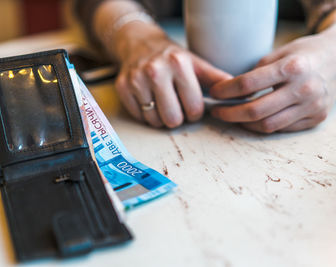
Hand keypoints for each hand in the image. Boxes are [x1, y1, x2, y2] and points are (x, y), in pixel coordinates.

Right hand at [114, 23, 230, 127]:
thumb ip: (217, 79)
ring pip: (154, 121)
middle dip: (178, 118)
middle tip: (177, 107)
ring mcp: (136, 80)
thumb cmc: (172, 58)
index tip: (191, 105)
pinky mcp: (122, 87)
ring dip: (161, 118)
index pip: (194, 109)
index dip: (195, 112)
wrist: (140, 44)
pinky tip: (150, 101)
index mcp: (179, 64)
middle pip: (173, 119)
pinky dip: (146, 115)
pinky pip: (139, 117)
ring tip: (163, 104)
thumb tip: (243, 95)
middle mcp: (155, 71)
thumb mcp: (197, 64)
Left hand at [210, 25, 335, 132]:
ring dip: (243, 124)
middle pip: (255, 110)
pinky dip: (263, 125)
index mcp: (292, 67)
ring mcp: (312, 106)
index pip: (248, 83)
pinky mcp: (316, 118)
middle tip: (216, 111)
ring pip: (267, 125)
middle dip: (229, 113)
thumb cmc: (301, 55)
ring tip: (231, 116)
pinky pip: (281, 129)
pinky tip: (252, 120)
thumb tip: (228, 92)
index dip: (225, 91)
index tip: (213, 93)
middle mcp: (304, 88)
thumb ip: (255, 73)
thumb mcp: (278, 54)